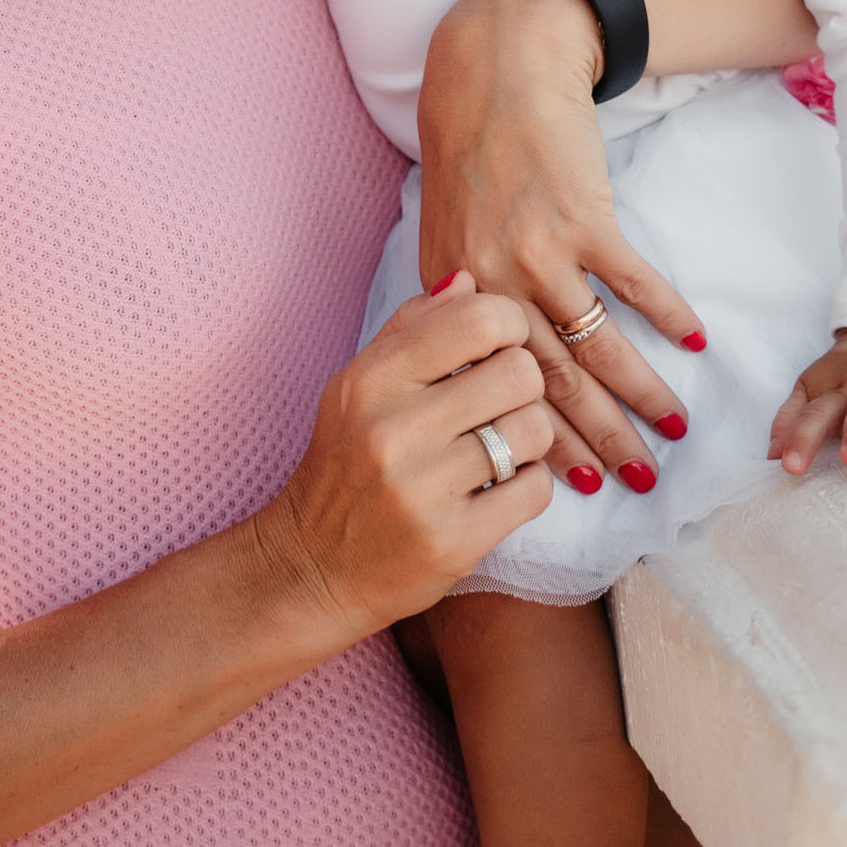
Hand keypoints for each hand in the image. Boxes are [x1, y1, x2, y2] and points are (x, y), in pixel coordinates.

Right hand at [259, 278, 554, 640]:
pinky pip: (535, 491)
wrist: (312, 567)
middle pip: (520, 372)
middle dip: (524, 386)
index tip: (498, 349)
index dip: (508, 328)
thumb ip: (411, 329)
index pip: (479, 318)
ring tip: (500, 448)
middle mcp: (393, 429)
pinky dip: (527, 487)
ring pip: (534, 431)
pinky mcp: (452, 542)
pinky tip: (498, 489)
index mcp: (371, 379)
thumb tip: (467, 280)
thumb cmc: (344, 466)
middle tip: (502, 404)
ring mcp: (422, 489)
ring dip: (529, 439)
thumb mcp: (358, 387)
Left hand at [416, 0, 702, 488]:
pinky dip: (667, 314)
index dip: (538, 442)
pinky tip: (694, 343)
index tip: (573, 487)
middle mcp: (492, 281)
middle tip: (637, 483)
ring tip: (674, 429)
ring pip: (596, 344)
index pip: (498, 389)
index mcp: (454, 296)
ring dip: (641, 393)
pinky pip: (632, 282)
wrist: (494, 75)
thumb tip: (489, 375)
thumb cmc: (471, 159)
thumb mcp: (446, 237)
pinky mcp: (582, 215)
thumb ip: (462, 305)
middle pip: (552, 381)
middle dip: (598, 439)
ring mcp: (539, 249)